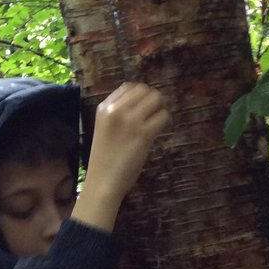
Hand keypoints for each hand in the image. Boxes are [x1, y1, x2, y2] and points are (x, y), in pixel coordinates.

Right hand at [73, 82, 169, 232]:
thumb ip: (117, 115)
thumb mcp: (103, 130)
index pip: (128, 87)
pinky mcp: (144, 133)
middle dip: (153, 99)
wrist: (103, 182)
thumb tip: (140, 105)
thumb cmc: (103, 160)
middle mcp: (117, 110)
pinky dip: (165, 121)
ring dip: (161, 108)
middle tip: (156, 111)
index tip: (144, 105)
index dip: (140, 94)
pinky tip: (160, 130)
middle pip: (144, 89)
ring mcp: (131, 121)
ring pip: (156, 99)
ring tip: (158, 120)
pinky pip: (163, 116)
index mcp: (104, 108)